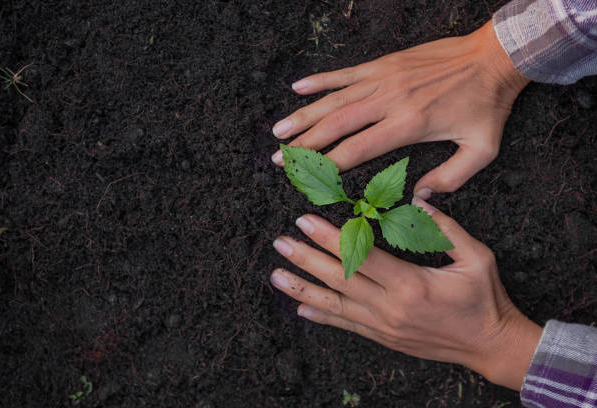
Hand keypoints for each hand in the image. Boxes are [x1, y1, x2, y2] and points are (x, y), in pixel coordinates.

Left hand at [270, 198, 541, 390]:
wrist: (490, 346)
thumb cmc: (484, 299)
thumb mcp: (476, 258)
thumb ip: (445, 228)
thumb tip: (418, 199)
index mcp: (411, 285)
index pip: (360, 257)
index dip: (329, 238)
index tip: (305, 221)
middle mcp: (390, 308)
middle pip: (339, 280)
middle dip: (306, 259)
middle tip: (281, 243)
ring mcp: (383, 326)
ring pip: (335, 306)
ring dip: (303, 289)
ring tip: (277, 275)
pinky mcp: (383, 338)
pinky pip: (346, 326)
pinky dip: (321, 317)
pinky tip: (300, 309)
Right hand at [271, 20, 528, 198]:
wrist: (494, 57)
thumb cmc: (487, 105)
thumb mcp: (481, 149)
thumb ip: (451, 178)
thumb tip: (418, 199)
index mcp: (409, 125)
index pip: (357, 149)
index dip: (328, 165)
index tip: (307, 179)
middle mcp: (390, 101)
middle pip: (336, 125)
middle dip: (304, 144)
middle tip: (279, 158)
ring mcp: (384, 79)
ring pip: (334, 99)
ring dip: (303, 115)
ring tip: (278, 130)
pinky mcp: (384, 64)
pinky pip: (345, 73)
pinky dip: (320, 80)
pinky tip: (297, 88)